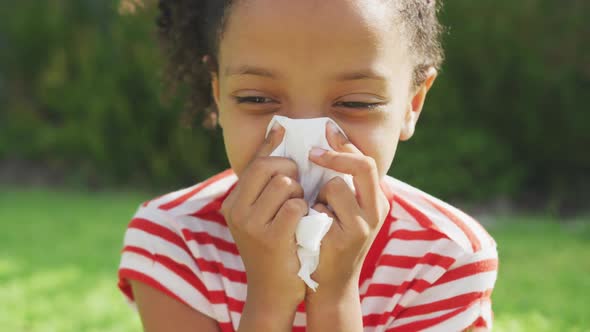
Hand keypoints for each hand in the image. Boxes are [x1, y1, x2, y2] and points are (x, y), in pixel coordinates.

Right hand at [221, 123, 306, 307]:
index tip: (285, 128)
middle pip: (268, 166)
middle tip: (298, 186)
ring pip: (285, 183)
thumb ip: (265, 181)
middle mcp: (236, 210)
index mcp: (233, 202)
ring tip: (299, 209)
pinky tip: (304, 223)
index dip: (274, 146)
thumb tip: (278, 131)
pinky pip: (296, 205)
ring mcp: (251, 224)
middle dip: (290, 170)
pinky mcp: (270, 237)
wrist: (272, 291)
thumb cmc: (272, 247)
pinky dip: (306, 211)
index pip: (254, 162)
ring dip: (299, 193)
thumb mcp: (259, 215)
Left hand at [306, 122, 390, 297]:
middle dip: (336, 154)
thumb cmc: (330, 241)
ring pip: (336, 185)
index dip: (345, 143)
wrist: (330, 286)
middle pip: (364, 165)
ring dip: (319, 194)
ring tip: (317, 213)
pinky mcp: (346, 238)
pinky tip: (313, 229)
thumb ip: (342, 184)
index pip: (366, 160)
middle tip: (312, 152)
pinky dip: (312, 213)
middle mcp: (377, 211)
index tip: (326, 129)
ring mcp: (363, 225)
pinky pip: (322, 208)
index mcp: (377, 201)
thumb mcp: (343, 212)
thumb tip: (325, 144)